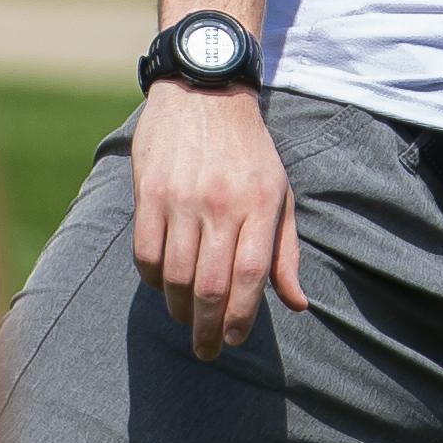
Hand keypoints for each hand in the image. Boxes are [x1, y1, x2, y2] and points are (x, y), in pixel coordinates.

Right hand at [129, 80, 308, 358]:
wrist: (205, 91)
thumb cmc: (249, 152)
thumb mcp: (279, 193)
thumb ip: (285, 251)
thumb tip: (296, 304)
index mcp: (260, 204)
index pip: (251, 275)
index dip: (241, 317)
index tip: (233, 340)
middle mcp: (221, 203)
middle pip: (211, 284)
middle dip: (207, 328)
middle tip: (206, 351)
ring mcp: (182, 198)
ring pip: (176, 275)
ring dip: (180, 309)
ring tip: (187, 320)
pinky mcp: (149, 192)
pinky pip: (146, 253)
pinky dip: (154, 279)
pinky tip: (164, 286)